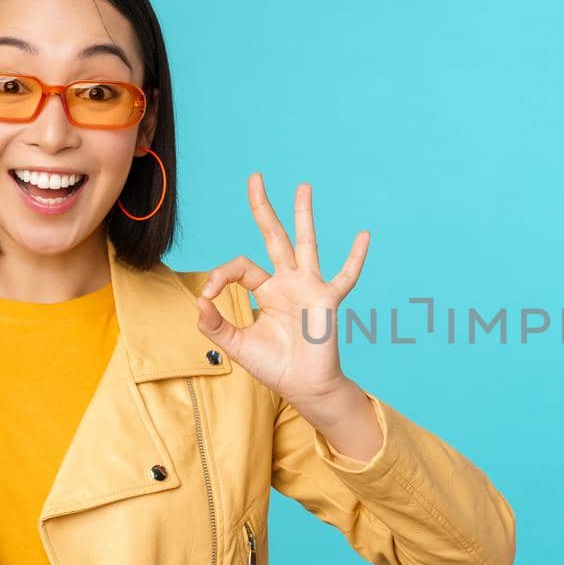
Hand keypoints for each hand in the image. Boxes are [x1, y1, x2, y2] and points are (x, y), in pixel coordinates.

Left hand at [195, 173, 368, 403]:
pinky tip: (364, 235)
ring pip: (306, 244)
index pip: (240, 266)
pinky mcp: (327, 301)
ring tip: (303, 186)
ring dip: (303, 215)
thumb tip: (199, 301)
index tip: (209, 296)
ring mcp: (309, 288)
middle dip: (263, 208)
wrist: (304, 387)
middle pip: (273, 237)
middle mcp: (287, 282)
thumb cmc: (275, 366)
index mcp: (266, 290)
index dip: (220, 274)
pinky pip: (345, 276)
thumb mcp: (236, 345)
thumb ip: (215, 324)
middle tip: (255, 177)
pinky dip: (355, 258)